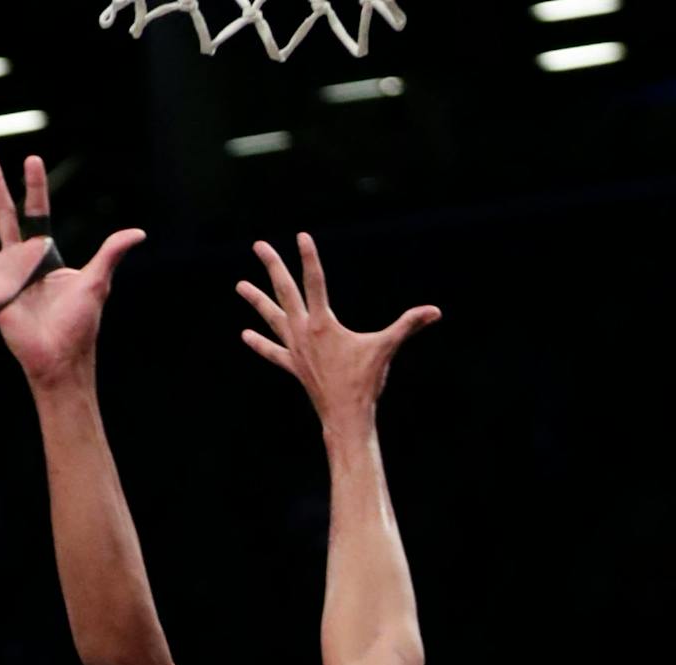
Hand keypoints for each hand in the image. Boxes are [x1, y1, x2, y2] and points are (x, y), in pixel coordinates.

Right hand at [0, 153, 144, 386]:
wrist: (65, 359)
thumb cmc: (81, 325)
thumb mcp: (97, 283)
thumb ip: (111, 254)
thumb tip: (138, 232)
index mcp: (44, 255)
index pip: (37, 213)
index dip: (35, 187)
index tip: (32, 159)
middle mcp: (20, 261)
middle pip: (4, 216)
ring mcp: (3, 278)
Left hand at [237, 232, 438, 423]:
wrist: (346, 416)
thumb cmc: (365, 382)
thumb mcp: (387, 349)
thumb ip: (408, 326)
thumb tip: (435, 312)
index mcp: (323, 323)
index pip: (315, 282)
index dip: (309, 258)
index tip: (301, 236)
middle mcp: (303, 332)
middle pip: (284, 292)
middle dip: (272, 267)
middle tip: (259, 245)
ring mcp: (295, 349)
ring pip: (272, 318)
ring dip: (257, 300)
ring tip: (240, 285)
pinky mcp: (294, 366)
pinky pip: (273, 351)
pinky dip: (260, 343)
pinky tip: (246, 335)